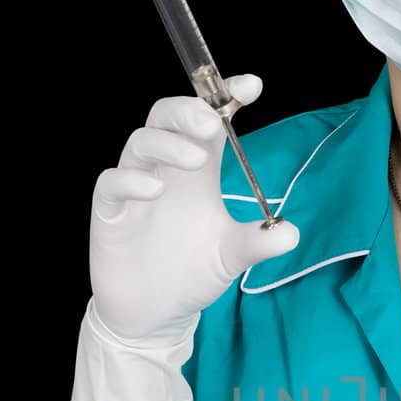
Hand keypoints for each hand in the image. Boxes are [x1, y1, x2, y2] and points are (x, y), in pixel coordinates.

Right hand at [90, 73, 299, 341]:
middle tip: (212, 121)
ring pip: (140, 141)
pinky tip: (155, 189)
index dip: (225, 97)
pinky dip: (131, 180)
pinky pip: (111, 182)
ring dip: (168, 143)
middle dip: (188, 110)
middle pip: (166, 116)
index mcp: (198, 171)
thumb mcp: (231, 256)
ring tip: (196, 161)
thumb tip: (291, 233)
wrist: (156, 313)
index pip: (208, 120)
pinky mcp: (109, 212)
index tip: (251, 87)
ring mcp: (134, 186)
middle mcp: (165, 170)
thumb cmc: (191, 273)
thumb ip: (258, 242)